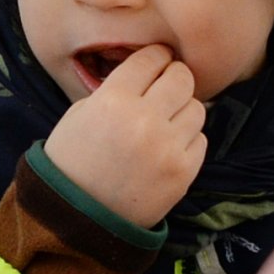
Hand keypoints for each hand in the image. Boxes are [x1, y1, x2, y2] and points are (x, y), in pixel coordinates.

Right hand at [44, 45, 206, 228]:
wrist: (76, 216)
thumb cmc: (72, 161)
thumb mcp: (80, 113)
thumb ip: (115, 89)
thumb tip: (149, 72)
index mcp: (113, 100)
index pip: (151, 59)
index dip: (156, 57)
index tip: (157, 61)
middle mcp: (144, 120)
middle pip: (181, 78)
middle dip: (174, 77)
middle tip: (166, 86)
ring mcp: (168, 148)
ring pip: (197, 108)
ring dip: (183, 109)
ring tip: (166, 120)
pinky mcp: (184, 172)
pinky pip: (201, 139)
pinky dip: (187, 139)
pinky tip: (168, 146)